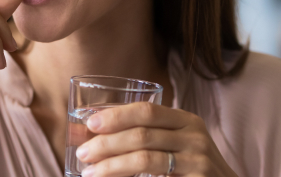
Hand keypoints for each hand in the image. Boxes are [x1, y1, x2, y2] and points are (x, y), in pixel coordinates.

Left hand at [75, 102, 237, 176]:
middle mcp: (195, 138)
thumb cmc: (190, 166)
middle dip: (107, 144)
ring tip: (90, 173)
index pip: (147, 111)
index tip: (90, 124)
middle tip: (83, 153)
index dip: (116, 115)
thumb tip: (81, 131)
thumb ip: (137, 135)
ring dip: (112, 167)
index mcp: (186, 121)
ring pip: (146, 160)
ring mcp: (199, 162)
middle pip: (142, 135)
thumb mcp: (171, 143)